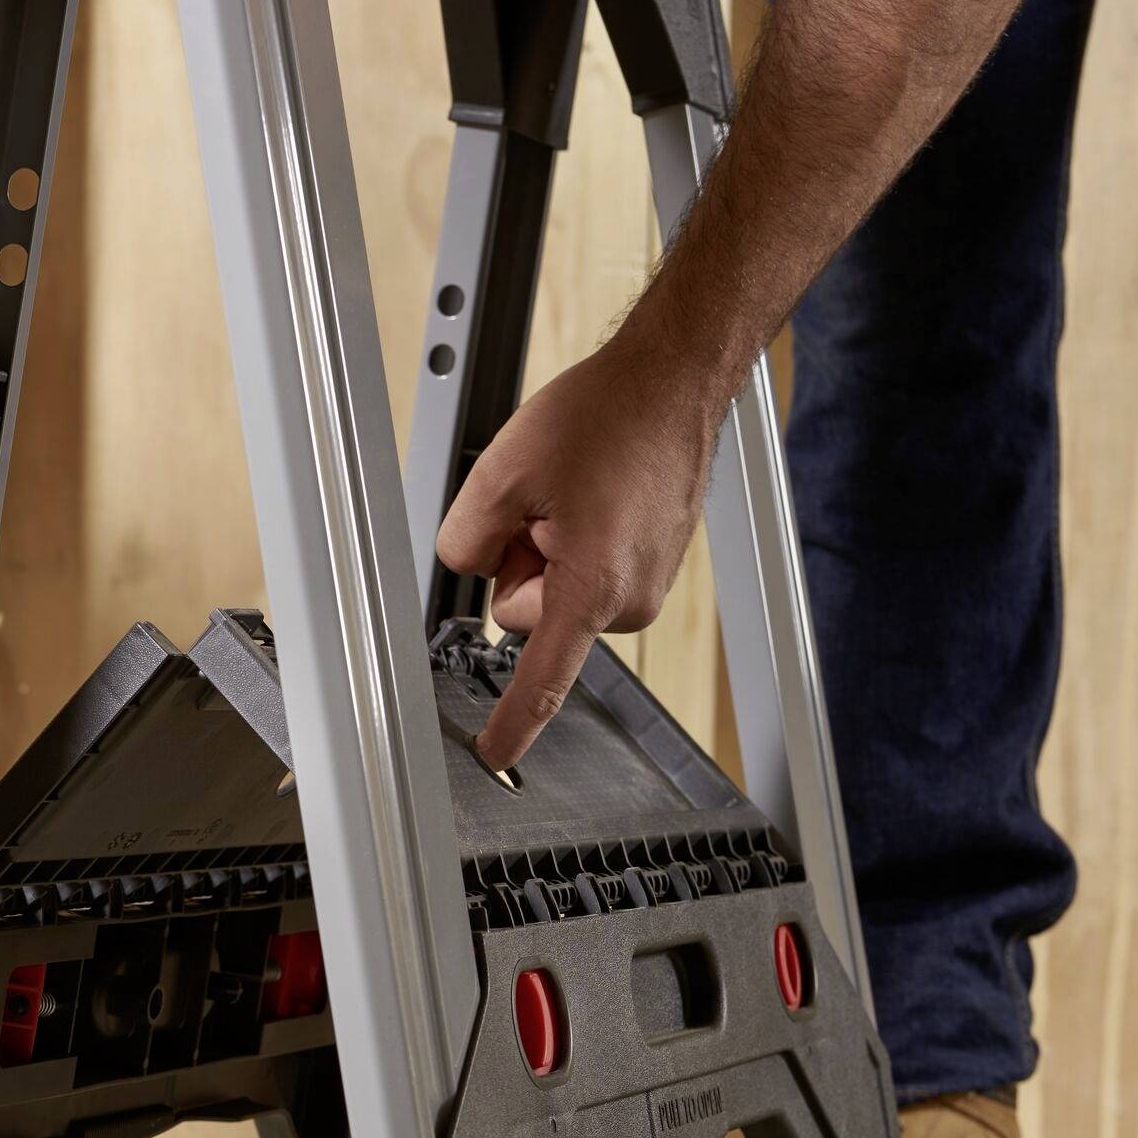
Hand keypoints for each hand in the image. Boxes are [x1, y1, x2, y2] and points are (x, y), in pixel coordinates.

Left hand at [435, 329, 727, 768]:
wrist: (674, 380)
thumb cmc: (606, 416)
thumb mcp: (500, 475)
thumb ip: (463, 543)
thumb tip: (468, 570)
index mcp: (592, 589)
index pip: (542, 680)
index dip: (515, 724)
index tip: (496, 756)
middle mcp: (628, 601)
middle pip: (525, 612)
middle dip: (519, 563)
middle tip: (545, 503)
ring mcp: (645, 587)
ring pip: (552, 588)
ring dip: (546, 544)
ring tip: (575, 490)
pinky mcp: (651, 568)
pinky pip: (583, 569)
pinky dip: (573, 536)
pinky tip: (593, 492)